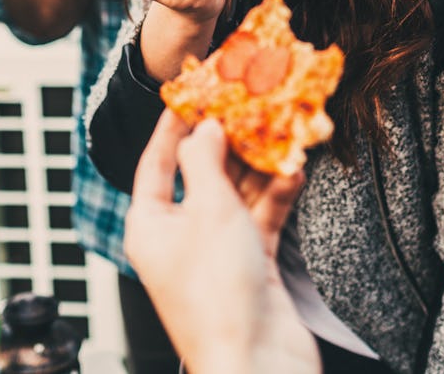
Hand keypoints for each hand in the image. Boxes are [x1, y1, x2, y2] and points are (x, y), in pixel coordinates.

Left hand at [125, 111, 319, 373]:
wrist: (259, 364)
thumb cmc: (218, 290)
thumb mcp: (208, 209)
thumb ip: (204, 160)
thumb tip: (202, 128)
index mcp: (150, 224)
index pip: (155, 162)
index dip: (172, 127)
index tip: (189, 96)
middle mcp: (178, 236)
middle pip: (199, 176)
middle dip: (225, 143)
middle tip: (245, 107)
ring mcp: (214, 251)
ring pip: (234, 195)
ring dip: (257, 167)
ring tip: (276, 131)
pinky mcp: (249, 264)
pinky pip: (259, 219)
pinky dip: (275, 197)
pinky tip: (293, 171)